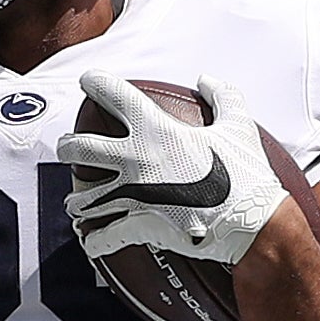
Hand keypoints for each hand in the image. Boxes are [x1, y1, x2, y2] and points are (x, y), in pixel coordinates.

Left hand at [59, 71, 287, 264]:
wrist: (253, 224)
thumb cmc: (246, 174)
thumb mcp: (238, 126)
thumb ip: (222, 96)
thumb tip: (206, 79)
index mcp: (157, 131)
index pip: (115, 96)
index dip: (96, 83)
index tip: (88, 81)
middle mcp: (137, 160)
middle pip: (82, 148)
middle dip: (68, 147)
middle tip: (66, 147)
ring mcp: (134, 195)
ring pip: (87, 197)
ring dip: (78, 201)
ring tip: (74, 203)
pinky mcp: (141, 226)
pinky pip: (108, 235)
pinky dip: (97, 240)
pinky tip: (89, 241)